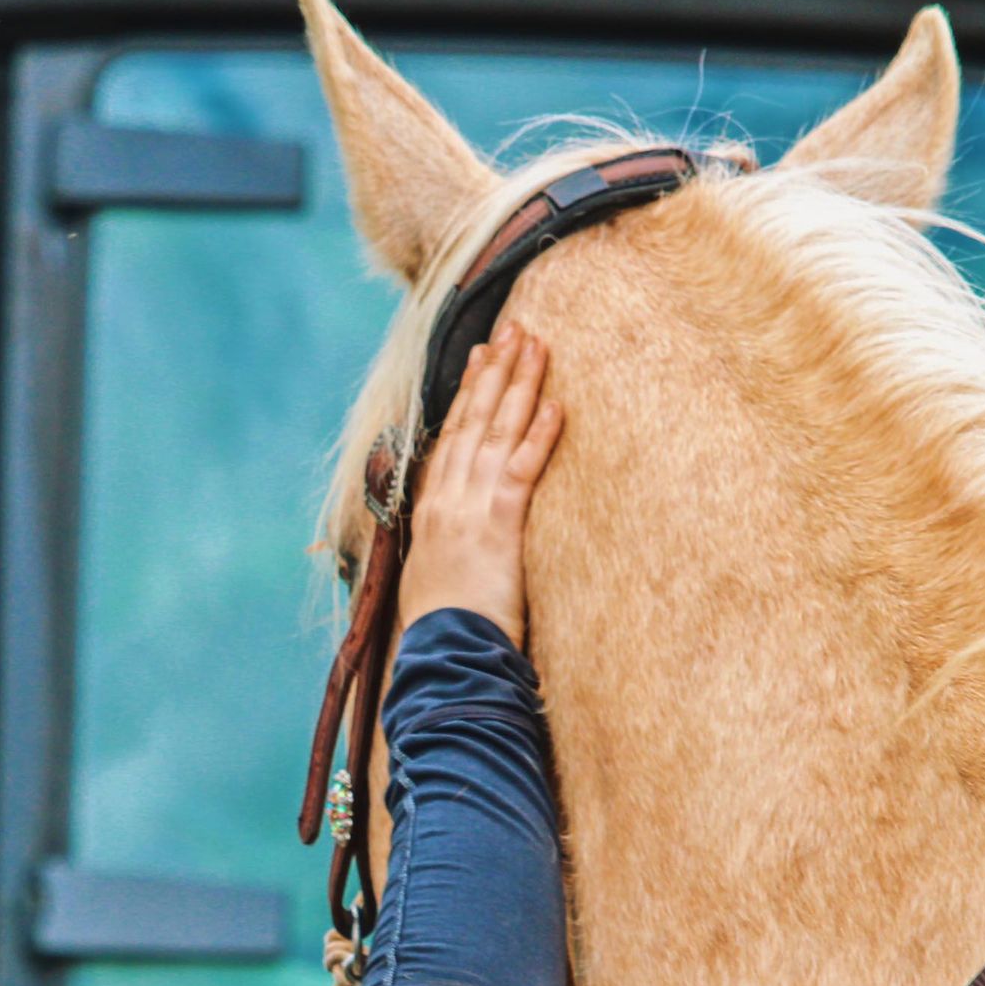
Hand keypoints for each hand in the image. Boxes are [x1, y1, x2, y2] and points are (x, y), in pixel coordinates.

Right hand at [394, 322, 562, 648]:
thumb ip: (449, 550)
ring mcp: (468, 508)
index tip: (481, 357)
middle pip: (472, 420)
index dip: (467, 394)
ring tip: (536, 344)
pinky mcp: (497, 525)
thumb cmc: (443, 632)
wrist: (444, 657)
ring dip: (518, 385)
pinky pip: (521, 468)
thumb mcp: (435, 582)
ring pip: (495, 432)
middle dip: (494, 371)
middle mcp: (446, 499)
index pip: (450, 438)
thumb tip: (462, 546)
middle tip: (514, 328)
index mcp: (430, 510)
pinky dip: (538, 434)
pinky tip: (555, 403)